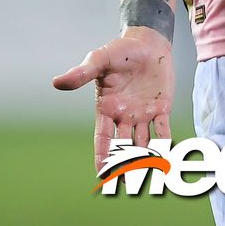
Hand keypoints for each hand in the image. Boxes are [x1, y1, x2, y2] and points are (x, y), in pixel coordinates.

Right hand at [53, 28, 173, 170]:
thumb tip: (57, 82)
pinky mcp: (161, 107)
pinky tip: (167, 156)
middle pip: (124, 146)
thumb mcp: (99, 60)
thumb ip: (82, 73)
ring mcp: (143, 113)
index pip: (103, 138)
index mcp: (107, 108)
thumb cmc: (120, 50)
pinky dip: (165, 142)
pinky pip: (163, 128)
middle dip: (125, 164)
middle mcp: (124, 115)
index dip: (103, 156)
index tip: (102, 175)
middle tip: (127, 183)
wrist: (147, 42)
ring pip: (143, 142)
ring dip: (146, 158)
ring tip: (147, 176)